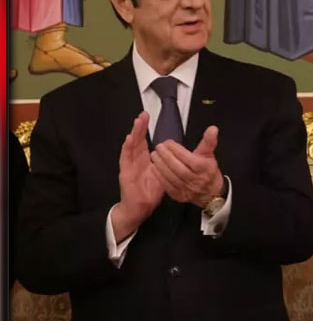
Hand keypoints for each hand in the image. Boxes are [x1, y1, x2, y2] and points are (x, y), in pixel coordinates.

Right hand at [113, 113, 165, 239]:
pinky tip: (130, 139)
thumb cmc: (152, 190)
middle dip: (140, 127)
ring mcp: (129, 165)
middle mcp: (136, 160)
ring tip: (137, 122)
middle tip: (143, 114)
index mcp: (144, 159)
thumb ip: (170, 162)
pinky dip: (127, 148)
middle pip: (137, 140)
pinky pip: (126, 159)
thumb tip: (180, 152)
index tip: (148, 116)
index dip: (145, 129)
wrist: (141, 206)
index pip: (144, 141)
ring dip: (134, 133)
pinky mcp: (125, 173)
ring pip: (131, 146)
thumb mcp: (164, 173)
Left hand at [150, 126, 223, 207]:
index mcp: (204, 168)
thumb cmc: (208, 172)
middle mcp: (196, 179)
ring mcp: (187, 189)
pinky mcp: (179, 195)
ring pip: (171, 176)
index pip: (188, 158)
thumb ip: (208, 141)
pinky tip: (155, 168)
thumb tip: (212, 129)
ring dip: (161, 165)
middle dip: (166, 156)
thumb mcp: (210, 155)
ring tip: (154, 155)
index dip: (176, 150)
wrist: (210, 192)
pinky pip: (167, 185)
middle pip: (178, 167)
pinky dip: (160, 176)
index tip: (168, 143)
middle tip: (159, 147)